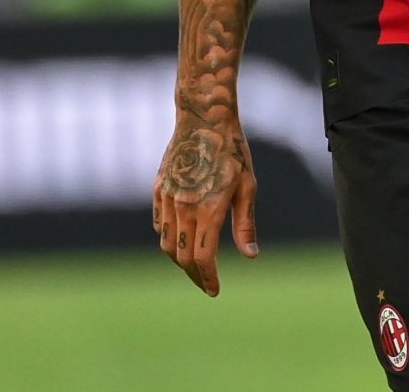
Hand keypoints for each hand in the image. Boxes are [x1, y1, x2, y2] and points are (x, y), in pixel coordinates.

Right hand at [153, 117, 258, 294]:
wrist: (203, 118)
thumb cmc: (232, 151)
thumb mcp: (247, 186)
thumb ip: (245, 223)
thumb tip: (251, 256)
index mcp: (208, 210)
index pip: (202, 258)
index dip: (208, 278)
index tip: (215, 289)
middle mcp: (183, 208)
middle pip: (181, 257)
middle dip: (194, 275)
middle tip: (206, 282)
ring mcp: (166, 199)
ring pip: (166, 243)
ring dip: (179, 260)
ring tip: (194, 264)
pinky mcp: (158, 189)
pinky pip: (158, 224)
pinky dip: (168, 238)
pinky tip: (181, 239)